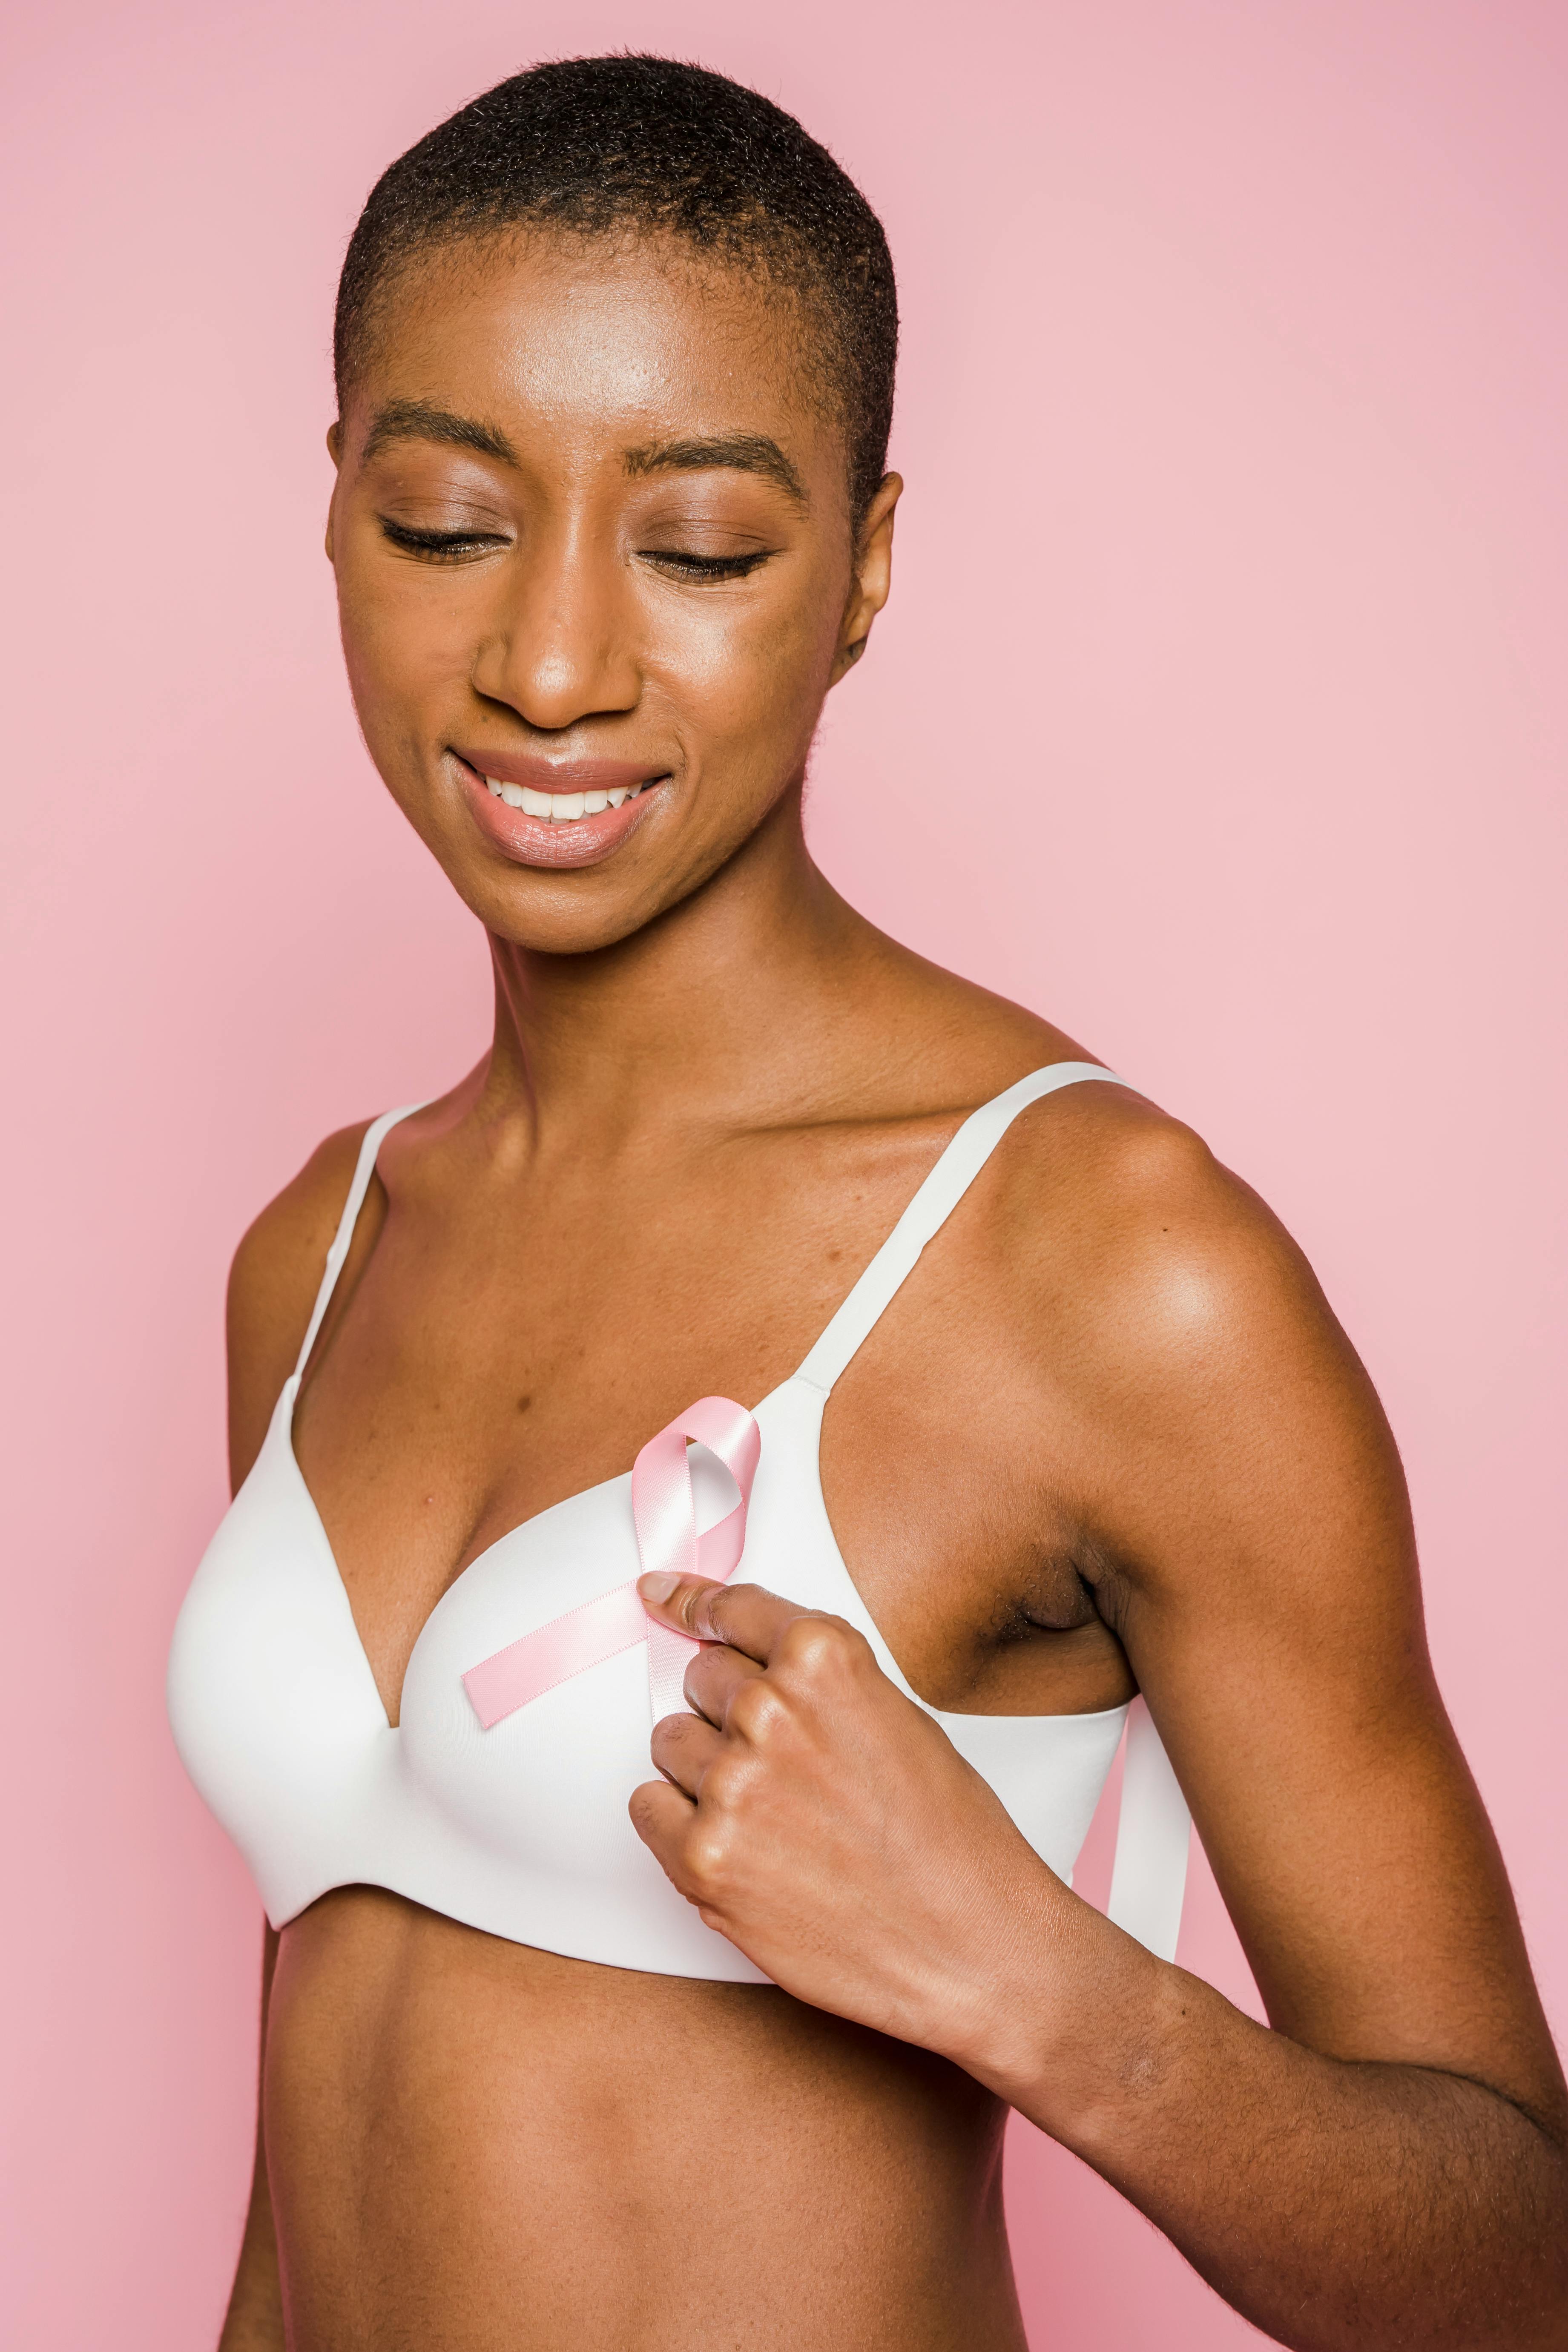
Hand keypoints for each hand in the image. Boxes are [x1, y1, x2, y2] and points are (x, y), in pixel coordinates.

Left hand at [630, 1573, 1069, 2070]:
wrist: (973, 1946)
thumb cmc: (950, 1838)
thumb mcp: (896, 1719)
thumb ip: (816, 1685)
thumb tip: (741, 1663)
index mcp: (825, 1660)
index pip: (733, 1609)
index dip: (695, 1603)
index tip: (663, 1597)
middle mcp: (770, 1709)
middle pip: (700, 1678)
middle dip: (729, 1711)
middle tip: (781, 1765)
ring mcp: (732, 1785)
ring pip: (671, 1742)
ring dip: (706, 1770)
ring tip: (773, 1817)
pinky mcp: (703, 1859)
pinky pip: (648, 1809)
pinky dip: (678, 1825)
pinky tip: (739, 1848)